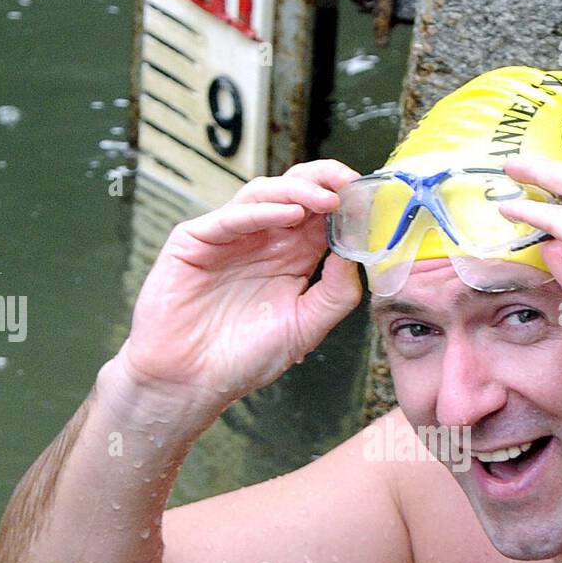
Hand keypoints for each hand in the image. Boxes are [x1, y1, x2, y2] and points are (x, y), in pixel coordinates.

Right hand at [122, 159, 362, 408]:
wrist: (190, 381)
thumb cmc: (242, 358)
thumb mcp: (305, 328)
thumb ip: (335, 293)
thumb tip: (356, 254)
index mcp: (291, 258)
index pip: (322, 217)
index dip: (346, 203)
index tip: (370, 199)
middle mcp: (262, 241)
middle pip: (295, 192)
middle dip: (325, 181)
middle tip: (351, 184)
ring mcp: (229, 237)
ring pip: (264, 193)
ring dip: (299, 191)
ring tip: (328, 200)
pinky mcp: (196, 240)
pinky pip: (232, 217)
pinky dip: (263, 211)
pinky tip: (289, 214)